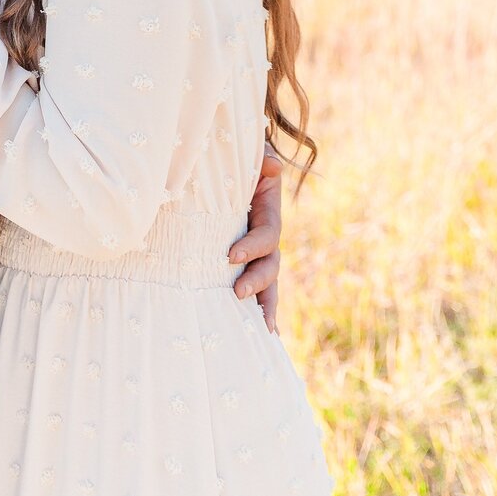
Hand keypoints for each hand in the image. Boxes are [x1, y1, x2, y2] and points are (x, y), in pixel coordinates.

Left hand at [230, 146, 282, 332]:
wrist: (223, 167)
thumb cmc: (235, 160)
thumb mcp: (251, 157)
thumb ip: (262, 160)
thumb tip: (273, 166)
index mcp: (268, 213)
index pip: (267, 235)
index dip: (253, 246)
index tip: (231, 256)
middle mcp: (266, 238)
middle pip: (271, 266)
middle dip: (257, 282)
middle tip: (238, 293)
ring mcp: (256, 254)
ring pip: (268, 284)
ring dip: (264, 304)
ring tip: (260, 330)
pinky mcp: (242, 264)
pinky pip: (256, 291)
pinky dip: (261, 312)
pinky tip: (264, 338)